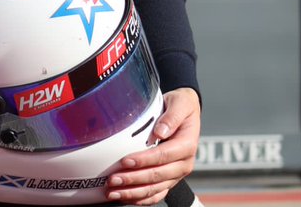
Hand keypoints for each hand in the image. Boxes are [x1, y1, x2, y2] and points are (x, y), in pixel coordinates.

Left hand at [106, 87, 200, 204]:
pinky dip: (142, 198)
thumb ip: (171, 117)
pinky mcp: (170, 178)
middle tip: (113, 180)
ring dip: (134, 192)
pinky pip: (157, 193)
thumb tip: (161, 131)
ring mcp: (176, 173)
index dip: (144, 160)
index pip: (163, 156)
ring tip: (114, 192)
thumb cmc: (181, 106)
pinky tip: (127, 198)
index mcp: (187, 145)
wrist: (186, 112)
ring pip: (156, 188)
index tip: (125, 161)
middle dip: (134, 179)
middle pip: (158, 176)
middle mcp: (184, 163)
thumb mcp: (180, 103)